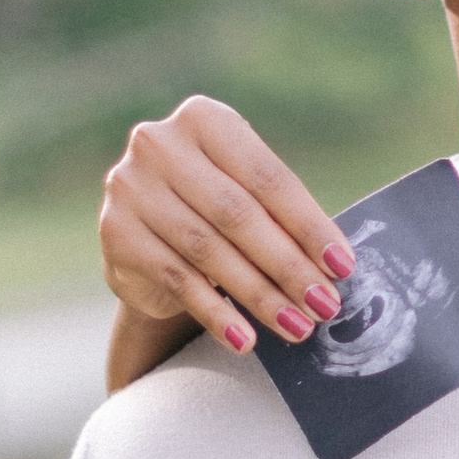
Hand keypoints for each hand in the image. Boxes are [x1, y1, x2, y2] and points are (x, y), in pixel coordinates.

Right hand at [102, 100, 355, 360]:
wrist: (146, 234)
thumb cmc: (215, 208)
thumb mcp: (247, 193)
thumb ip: (283, 216)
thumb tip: (336, 266)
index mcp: (204, 119)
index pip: (267, 178)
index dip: (308, 225)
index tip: (342, 266)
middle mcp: (159, 145)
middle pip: (238, 215)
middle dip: (288, 266)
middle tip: (324, 304)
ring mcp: (131, 188)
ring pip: (209, 251)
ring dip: (259, 296)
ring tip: (297, 326)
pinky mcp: (116, 235)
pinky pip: (178, 281)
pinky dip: (216, 314)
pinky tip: (246, 339)